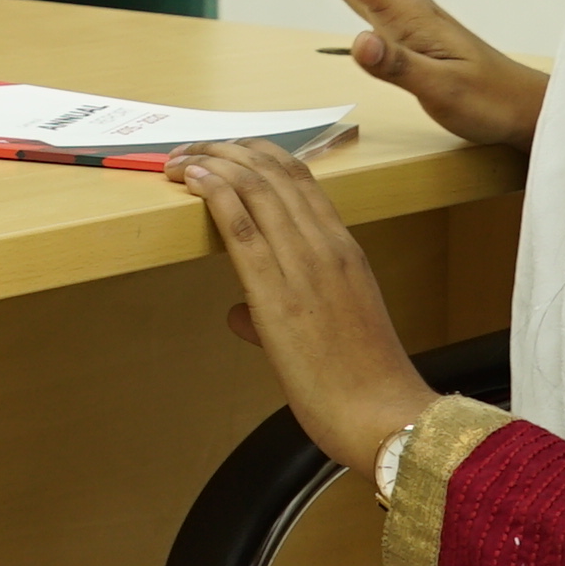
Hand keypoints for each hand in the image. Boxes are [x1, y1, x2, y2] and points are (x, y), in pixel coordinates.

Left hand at [164, 137, 436, 474]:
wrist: (384, 417)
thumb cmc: (363, 383)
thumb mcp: (334, 330)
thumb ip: (283, 312)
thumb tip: (240, 315)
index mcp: (346, 250)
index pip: (300, 179)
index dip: (258, 154)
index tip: (226, 151)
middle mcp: (328, 247)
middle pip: (274, 171)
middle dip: (227, 149)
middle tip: (192, 147)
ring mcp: (305, 267)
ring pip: (255, 187)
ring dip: (212, 161)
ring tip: (180, 156)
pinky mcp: (278, 295)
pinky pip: (242, 226)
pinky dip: (213, 191)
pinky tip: (192, 178)